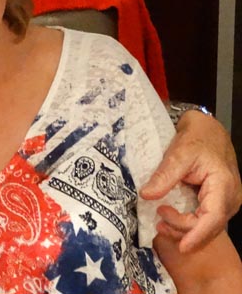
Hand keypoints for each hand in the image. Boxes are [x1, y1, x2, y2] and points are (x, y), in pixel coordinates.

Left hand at [140, 109, 241, 251]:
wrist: (208, 131)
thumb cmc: (197, 139)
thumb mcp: (178, 154)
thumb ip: (164, 176)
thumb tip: (147, 195)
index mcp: (223, 186)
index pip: (213, 218)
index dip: (197, 235)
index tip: (182, 246)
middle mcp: (230, 198)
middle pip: (209, 227)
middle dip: (184, 231)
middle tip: (159, 222)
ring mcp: (227, 202)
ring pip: (208, 226)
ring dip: (185, 229)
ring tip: (161, 222)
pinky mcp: (218, 202)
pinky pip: (206, 219)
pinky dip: (189, 223)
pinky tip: (171, 218)